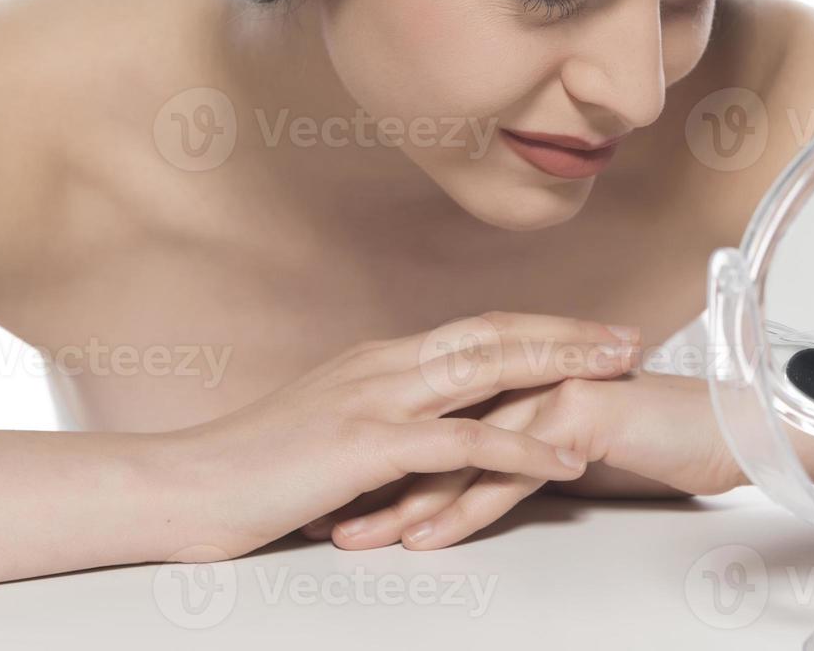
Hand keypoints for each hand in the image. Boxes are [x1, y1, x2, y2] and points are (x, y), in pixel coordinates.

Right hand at [155, 311, 641, 559]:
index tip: (588, 331)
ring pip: (487, 369)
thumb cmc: (252, 469)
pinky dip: (520, 447)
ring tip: (617, 374)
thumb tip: (423, 436)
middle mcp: (384, 365)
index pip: (474, 330)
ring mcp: (375, 398)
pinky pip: (462, 441)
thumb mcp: (327, 432)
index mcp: (378, 361)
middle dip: (567, 333)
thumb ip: (379, 423)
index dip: (536, 327)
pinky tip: (563, 456)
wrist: (186, 486)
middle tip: (627, 337)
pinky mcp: (367, 443)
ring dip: (560, 367)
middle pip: (494, 334)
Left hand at [320, 370, 746, 550]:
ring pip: (456, 450)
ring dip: (402, 498)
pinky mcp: (576, 417)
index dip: (378, 452)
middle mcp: (522, 376)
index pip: (429, 414)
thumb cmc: (653, 437)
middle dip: (369, 475)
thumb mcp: (569, 444)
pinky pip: (507, 470)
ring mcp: (546, 391)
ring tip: (356, 537)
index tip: (330, 488)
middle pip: (426, 427)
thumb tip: (477, 475)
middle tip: (316, 513)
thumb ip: (521, 447)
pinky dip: (463, 506)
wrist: (728, 428)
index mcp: (513, 375)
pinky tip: (430, 536)